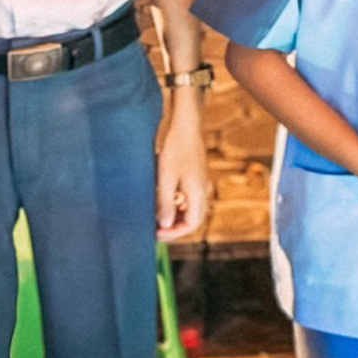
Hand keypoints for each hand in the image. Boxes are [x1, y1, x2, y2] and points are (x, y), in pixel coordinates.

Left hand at [155, 106, 210, 238]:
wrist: (185, 123)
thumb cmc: (175, 148)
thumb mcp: (166, 177)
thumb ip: (165, 203)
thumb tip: (165, 225)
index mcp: (198, 193)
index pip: (192, 225)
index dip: (174, 233)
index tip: (156, 234)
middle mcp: (202, 191)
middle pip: (192, 219)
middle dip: (174, 227)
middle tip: (154, 229)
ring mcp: (199, 183)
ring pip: (189, 209)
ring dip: (174, 216)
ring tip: (155, 217)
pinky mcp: (194, 176)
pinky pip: (187, 198)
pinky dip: (175, 204)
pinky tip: (161, 200)